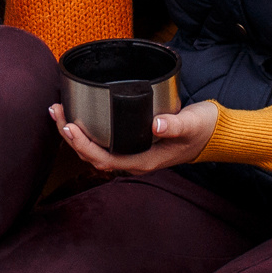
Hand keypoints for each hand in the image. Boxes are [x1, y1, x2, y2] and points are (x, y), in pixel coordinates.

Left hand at [50, 100, 218, 174]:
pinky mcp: (133, 143)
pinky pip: (103, 141)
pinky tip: (79, 115)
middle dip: (70, 137)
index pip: (103, 159)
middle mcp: (134, 160)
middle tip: (56, 111)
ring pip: (95, 150)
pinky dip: (87, 130)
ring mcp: (133, 153)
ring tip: (60, 111)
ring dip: (74, 134)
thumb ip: (174, 124)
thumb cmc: (203, 130)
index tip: (69, 126)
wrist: (215, 134)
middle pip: (92, 156)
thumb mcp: (191, 124)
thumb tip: (155, 124)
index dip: (82, 145)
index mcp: (143, 161)